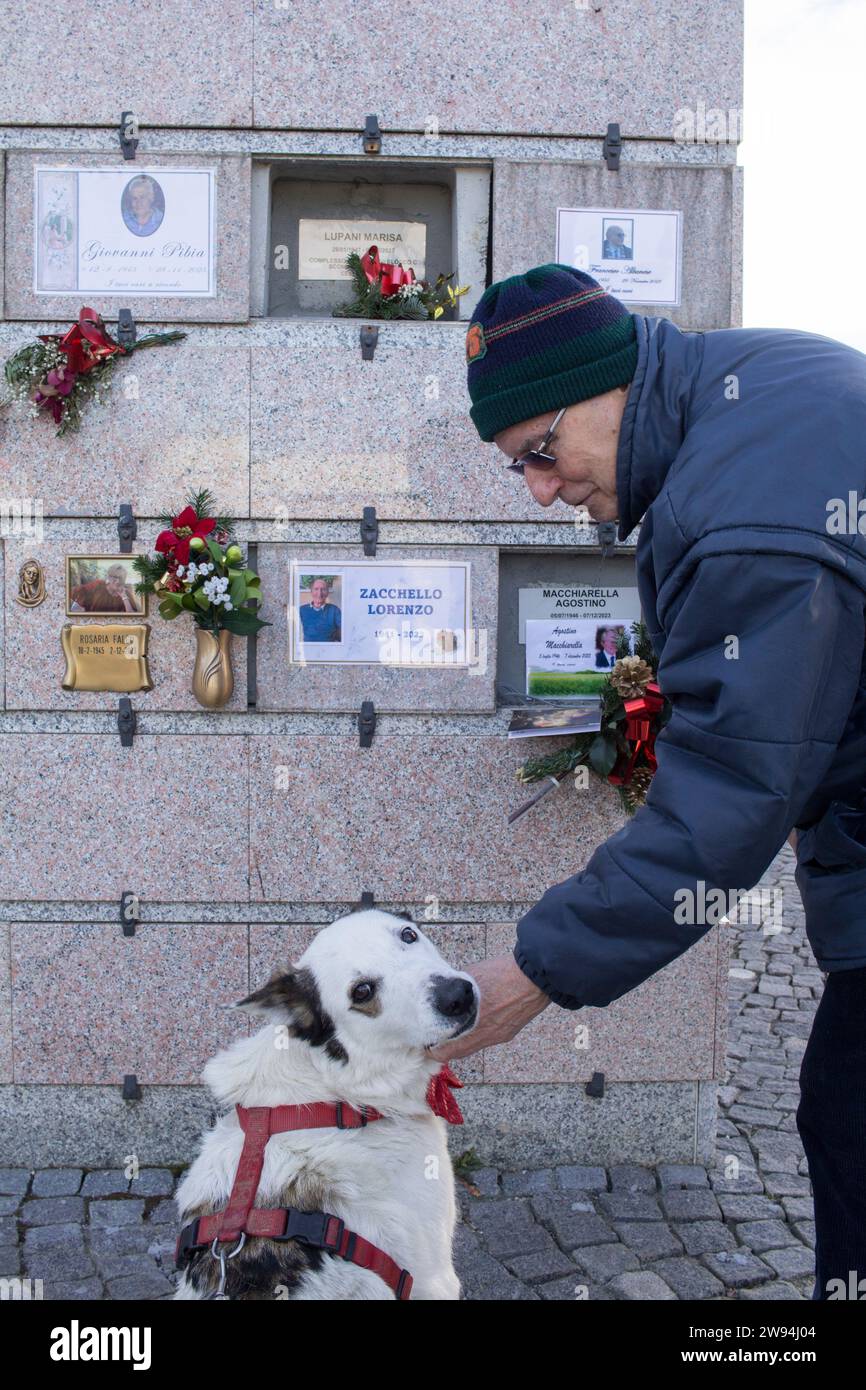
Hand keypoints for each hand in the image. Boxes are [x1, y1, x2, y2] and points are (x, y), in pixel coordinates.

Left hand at [426, 954, 550, 1061]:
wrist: (535, 975)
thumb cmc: (502, 973)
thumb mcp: (470, 978)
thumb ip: (456, 991)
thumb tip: (446, 994)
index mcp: (473, 1026)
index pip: (445, 1052)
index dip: (433, 1047)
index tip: (426, 1039)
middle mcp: (486, 1037)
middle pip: (458, 1052)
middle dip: (446, 1045)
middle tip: (437, 1033)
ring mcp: (499, 1035)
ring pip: (474, 1045)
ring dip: (463, 1039)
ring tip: (456, 1024)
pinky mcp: (509, 1032)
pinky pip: (488, 1037)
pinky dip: (479, 1031)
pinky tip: (479, 1017)